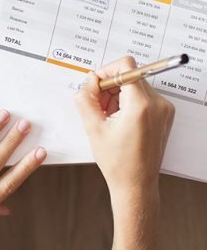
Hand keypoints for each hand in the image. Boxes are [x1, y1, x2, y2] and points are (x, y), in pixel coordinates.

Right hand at [74, 56, 174, 197]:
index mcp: (140, 106)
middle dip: (108, 86)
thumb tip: (88, 80)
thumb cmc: (118, 162)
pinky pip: (141, 96)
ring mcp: (163, 109)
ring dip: (116, 95)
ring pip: (134, 85)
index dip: (106, 71)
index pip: (126, 66)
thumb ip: (86, 98)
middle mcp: (157, 104)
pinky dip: (126, 102)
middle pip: (129, 75)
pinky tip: (117, 119)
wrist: (136, 183)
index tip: (95, 84)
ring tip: (107, 116)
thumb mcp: (93, 127)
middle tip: (97, 106)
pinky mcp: (163, 114)